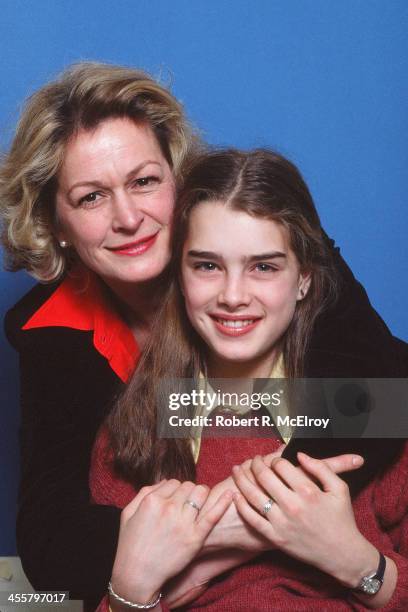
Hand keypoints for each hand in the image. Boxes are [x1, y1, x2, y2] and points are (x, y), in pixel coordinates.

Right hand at [110, 479, 231, 606]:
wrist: (136, 575)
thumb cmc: (130, 545)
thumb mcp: (128, 513)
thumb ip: (145, 493)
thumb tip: (164, 482)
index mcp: (153, 501)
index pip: (173, 483)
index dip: (175, 491)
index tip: (175, 500)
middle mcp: (169, 508)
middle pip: (188, 486)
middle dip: (188, 493)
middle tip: (187, 504)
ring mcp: (183, 523)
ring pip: (201, 494)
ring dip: (201, 496)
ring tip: (200, 504)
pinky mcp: (195, 538)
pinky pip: (212, 516)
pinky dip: (223, 503)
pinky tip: (231, 494)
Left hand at [202, 447, 363, 552]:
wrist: (342, 554)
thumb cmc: (342, 519)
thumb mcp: (339, 488)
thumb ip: (321, 468)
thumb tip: (300, 455)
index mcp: (308, 492)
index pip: (281, 466)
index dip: (274, 459)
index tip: (272, 459)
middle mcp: (292, 506)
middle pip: (264, 477)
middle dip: (255, 464)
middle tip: (253, 459)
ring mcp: (282, 523)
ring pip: (254, 496)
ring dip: (241, 480)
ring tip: (236, 470)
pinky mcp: (276, 538)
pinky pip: (253, 519)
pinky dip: (241, 506)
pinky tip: (235, 495)